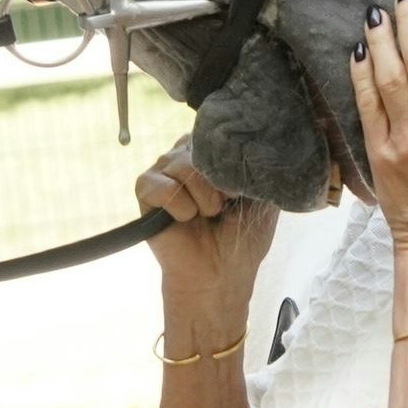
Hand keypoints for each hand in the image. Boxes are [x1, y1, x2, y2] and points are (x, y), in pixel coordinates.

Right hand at [140, 141, 274, 338]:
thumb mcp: (263, 196)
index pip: (217, 134)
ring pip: (183, 166)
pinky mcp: (145, 189)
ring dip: (204, 198)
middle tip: (224, 207)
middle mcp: (185, 154)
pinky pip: (162, 186)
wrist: (221, 274)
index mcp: (212, 153)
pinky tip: (185, 221)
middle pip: (201, 148)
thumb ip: (259, 166)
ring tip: (206, 217)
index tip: (238, 190)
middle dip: (218, 183)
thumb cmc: (241, 237)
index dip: (230, 161)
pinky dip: (180, 207)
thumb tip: (255, 143)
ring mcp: (163, 170)